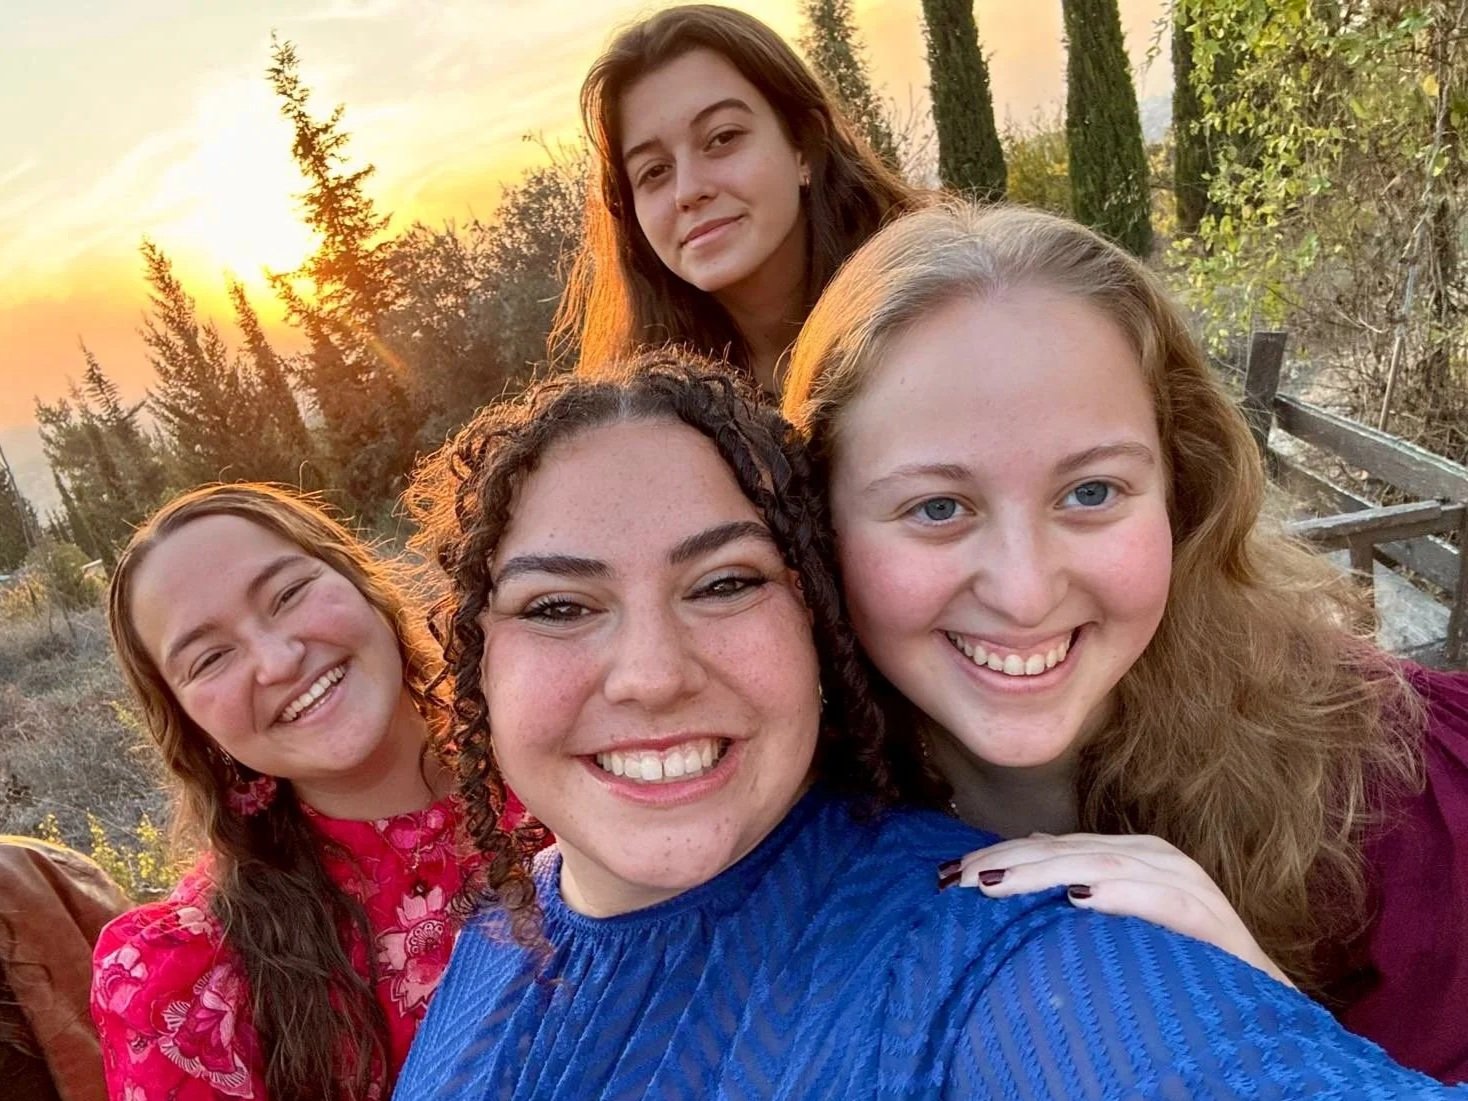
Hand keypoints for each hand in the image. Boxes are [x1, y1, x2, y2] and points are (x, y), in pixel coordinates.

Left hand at [941, 832, 1294, 986]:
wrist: (1263, 1002)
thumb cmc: (1183, 963)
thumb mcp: (1123, 922)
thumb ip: (1082, 884)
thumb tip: (1024, 855)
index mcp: (1132, 857)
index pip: (1054, 849)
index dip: (1002, 858)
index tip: (949, 876)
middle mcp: (1158, 859)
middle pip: (1070, 852)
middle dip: (1009, 864)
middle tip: (957, 880)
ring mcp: (1188, 885)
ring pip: (1105, 866)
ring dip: (1045, 872)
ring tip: (996, 884)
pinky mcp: (1214, 921)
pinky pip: (1164, 902)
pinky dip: (1122, 895)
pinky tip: (1081, 897)